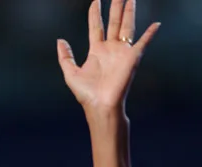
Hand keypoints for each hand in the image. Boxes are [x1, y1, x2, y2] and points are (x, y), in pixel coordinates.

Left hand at [57, 0, 160, 114]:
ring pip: (126, 27)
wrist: (99, 105)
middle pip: (114, 22)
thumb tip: (60, 40)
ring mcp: (122, 52)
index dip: (95, 13)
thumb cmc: (86, 93)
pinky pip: (143, 43)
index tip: (96, 0)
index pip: (96, 26)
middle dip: (116, 7)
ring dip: (129, 12)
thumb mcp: (70, 73)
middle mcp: (110, 49)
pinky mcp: (132, 58)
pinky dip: (150, 34)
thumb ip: (65, 56)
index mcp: (96, 51)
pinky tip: (156, 24)